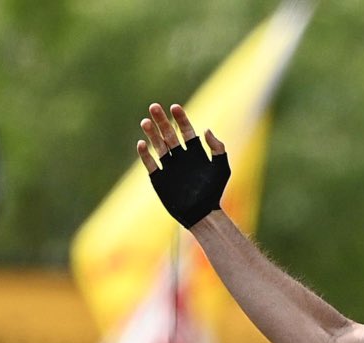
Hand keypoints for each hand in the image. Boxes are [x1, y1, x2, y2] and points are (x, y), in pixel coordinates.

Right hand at [137, 102, 229, 228]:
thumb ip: (218, 148)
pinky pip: (150, 164)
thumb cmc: (214, 192)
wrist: (203, 214)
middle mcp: (180, 157)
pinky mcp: (159, 178)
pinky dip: (145, 155)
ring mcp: (169, 167)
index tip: (175, 107)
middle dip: (162, 121)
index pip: (186, 131)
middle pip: (168, 134)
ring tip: (146, 121)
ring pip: (158, 146)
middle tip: (154, 107)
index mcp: (195, 153)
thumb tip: (206, 130)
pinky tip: (142, 144)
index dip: (180, 119)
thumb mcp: (221, 168)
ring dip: (151, 133)